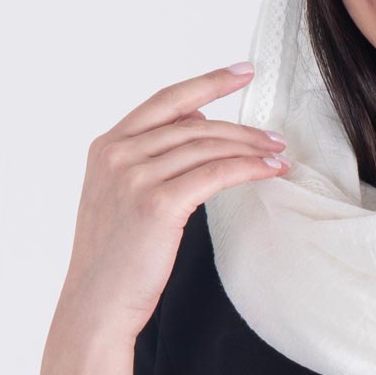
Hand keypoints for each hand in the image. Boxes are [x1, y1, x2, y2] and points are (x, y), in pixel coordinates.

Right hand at [62, 62, 288, 338]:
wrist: (97, 303)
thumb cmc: (115, 259)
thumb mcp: (120, 198)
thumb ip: (149, 159)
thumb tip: (196, 124)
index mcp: (107, 147)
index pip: (166, 101)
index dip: (208, 82)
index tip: (242, 71)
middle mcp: (118, 154)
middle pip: (193, 124)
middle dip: (241, 127)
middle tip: (275, 135)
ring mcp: (134, 176)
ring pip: (207, 146)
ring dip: (250, 147)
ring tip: (278, 153)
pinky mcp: (157, 203)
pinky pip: (215, 173)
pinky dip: (247, 168)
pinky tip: (268, 170)